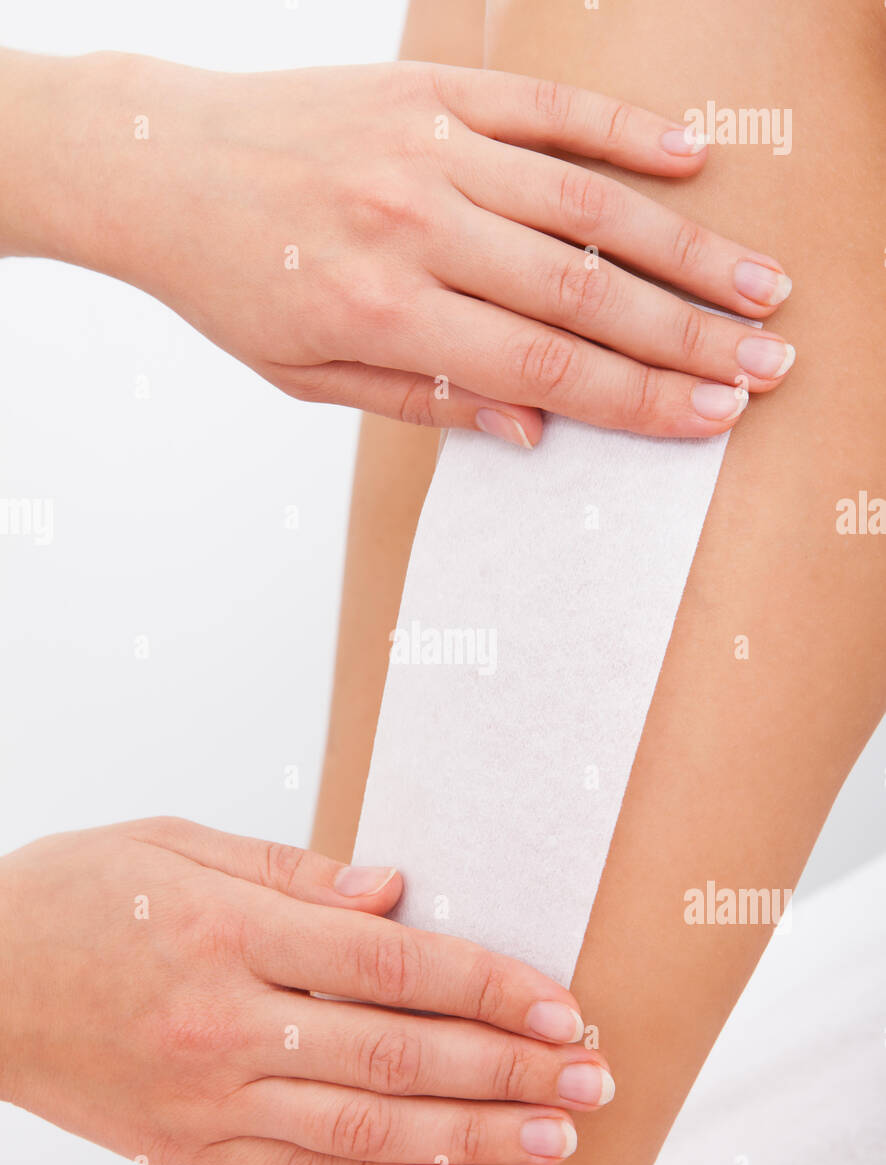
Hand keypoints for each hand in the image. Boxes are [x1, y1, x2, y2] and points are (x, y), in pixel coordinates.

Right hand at [0, 818, 611, 1164]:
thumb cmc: (75, 896)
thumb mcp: (174, 844)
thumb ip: (292, 871)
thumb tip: (395, 890)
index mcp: (230, 931)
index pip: (391, 963)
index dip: (487, 986)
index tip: (562, 1004)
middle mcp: (226, 1021)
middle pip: (396, 1051)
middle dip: (508, 1068)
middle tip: (593, 1078)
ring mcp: (207, 1095)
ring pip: (362, 1122)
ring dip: (470, 1133)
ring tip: (552, 1137)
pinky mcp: (187, 1144)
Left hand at [2, 51, 792, 441]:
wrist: (158, 161)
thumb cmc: (233, 281)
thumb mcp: (308, 376)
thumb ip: (423, 402)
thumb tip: (534, 431)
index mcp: (385, 316)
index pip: (545, 369)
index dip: (640, 397)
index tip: (712, 415)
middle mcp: (414, 230)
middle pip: (582, 294)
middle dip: (687, 337)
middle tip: (767, 363)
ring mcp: (426, 150)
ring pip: (582, 205)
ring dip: (681, 248)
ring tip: (757, 284)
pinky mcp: (425, 88)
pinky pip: (542, 107)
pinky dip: (618, 132)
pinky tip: (686, 161)